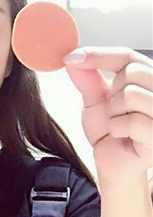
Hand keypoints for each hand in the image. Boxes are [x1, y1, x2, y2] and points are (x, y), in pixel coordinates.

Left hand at [63, 46, 152, 181]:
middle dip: (111, 93)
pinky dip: (117, 129)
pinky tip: (122, 136)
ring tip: (117, 123)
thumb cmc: (108, 130)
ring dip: (114, 112)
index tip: (70, 58)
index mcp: (147, 78)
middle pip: (132, 72)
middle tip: (112, 110)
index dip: (98, 55)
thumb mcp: (94, 100)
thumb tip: (73, 56)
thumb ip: (87, 78)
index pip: (127, 56)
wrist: (111, 161)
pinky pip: (133, 121)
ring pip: (132, 94)